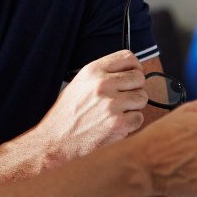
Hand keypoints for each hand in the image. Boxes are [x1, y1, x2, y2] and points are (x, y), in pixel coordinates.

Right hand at [32, 50, 147, 161]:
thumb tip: (129, 71)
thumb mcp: (80, 82)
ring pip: (142, 98)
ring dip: (133, 107)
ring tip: (116, 112)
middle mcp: (102, 84)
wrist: (55, 138)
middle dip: (135, 89)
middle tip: (123, 99)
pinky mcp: (117, 123)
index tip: (132, 76)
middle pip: (139, 78)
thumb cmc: (67, 112)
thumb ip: (103, 74)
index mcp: (93, 70)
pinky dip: (130, 124)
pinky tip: (115, 125)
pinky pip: (138, 118)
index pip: (128, 57)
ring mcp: (111, 104)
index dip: (135, 67)